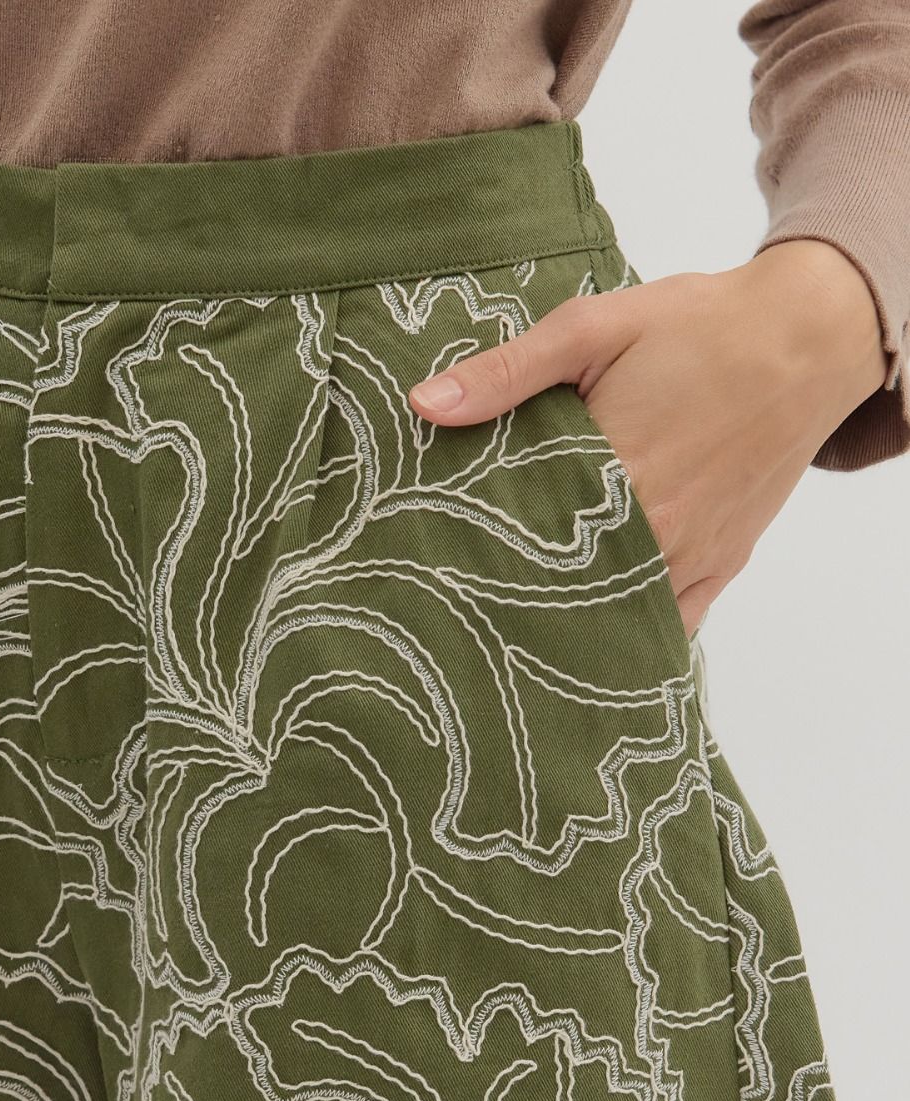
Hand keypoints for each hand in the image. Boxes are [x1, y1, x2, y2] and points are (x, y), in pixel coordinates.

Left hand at [407, 239, 888, 638]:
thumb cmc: (700, 328)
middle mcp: (655, 531)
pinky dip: (634, 632)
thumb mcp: (593, 327)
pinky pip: (675, 622)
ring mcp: (693, 554)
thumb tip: (424, 406)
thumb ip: (507, 373)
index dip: (476, 560)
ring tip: (516, 633)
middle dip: (515, 599)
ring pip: (617, 616)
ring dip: (572, 624)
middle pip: (565, 591)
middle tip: (462, 610)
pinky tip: (593, 641)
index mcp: (614, 475)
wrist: (806, 338)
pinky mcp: (724, 561)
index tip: (436, 570)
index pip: (523, 543)